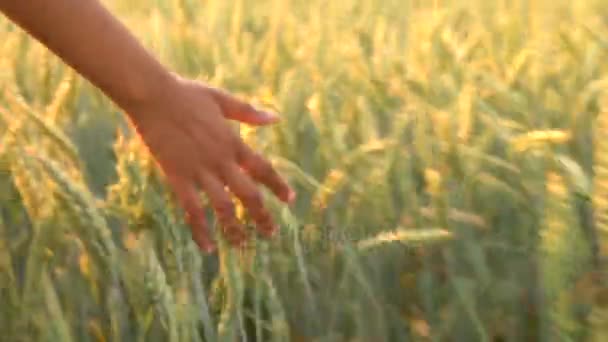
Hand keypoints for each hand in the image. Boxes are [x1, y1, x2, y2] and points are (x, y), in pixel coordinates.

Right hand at [126, 74, 294, 252]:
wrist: (152, 95)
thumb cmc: (186, 93)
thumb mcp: (221, 99)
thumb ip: (248, 112)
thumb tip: (276, 118)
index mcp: (233, 142)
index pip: (262, 168)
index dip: (278, 185)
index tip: (290, 200)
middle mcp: (220, 160)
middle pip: (248, 194)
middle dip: (261, 215)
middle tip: (271, 233)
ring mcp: (199, 170)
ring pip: (223, 207)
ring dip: (235, 228)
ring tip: (243, 246)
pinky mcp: (177, 177)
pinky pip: (191, 210)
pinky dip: (201, 230)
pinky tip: (208, 247)